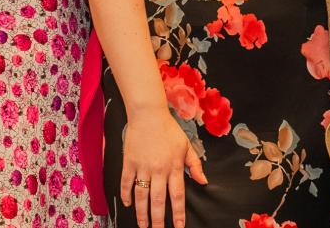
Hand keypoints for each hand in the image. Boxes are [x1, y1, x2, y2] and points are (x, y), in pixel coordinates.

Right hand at [120, 110, 207, 227]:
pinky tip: (127, 203)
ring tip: (142, 224)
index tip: (178, 227)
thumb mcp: (186, 145)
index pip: (177, 195)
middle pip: (158, 200)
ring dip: (141, 212)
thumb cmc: (168, 129)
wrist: (148, 114)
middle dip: (158, 219)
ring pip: (141, 194)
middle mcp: (158, 169)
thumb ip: (195, 165)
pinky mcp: (129, 161)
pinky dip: (125, 194)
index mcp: (174, 167)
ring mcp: (142, 166)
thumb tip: (203, 181)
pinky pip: (126, 181)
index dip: (178, 214)